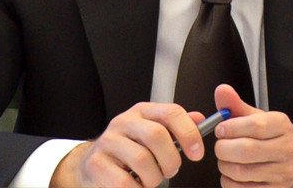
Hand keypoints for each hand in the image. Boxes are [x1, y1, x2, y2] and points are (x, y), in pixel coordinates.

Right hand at [50, 102, 205, 187]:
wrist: (93, 165)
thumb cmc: (128, 150)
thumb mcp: (150, 133)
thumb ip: (175, 127)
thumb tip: (199, 119)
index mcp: (142, 112)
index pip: (171, 112)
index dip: (189, 132)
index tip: (197, 153)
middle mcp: (124, 122)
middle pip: (157, 135)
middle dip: (171, 160)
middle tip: (171, 171)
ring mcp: (108, 142)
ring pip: (142, 160)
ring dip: (153, 178)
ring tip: (150, 180)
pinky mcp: (97, 164)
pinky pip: (125, 182)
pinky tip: (136, 186)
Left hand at [213, 84, 292, 187]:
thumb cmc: (270, 137)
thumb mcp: (256, 117)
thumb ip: (236, 105)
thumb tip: (221, 90)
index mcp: (282, 125)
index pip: (254, 126)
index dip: (231, 128)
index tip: (220, 129)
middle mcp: (286, 149)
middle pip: (246, 150)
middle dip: (223, 148)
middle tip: (220, 145)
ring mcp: (283, 173)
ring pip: (241, 172)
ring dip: (224, 165)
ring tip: (225, 159)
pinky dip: (228, 181)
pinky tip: (231, 173)